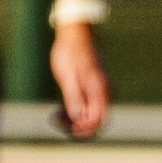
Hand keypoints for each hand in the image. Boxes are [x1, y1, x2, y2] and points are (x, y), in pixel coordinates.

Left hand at [47, 20, 111, 136]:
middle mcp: (103, 89)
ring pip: (92, 110)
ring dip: (77, 117)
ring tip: (58, 115)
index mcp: (99, 89)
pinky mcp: (94, 82)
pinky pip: (89, 101)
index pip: (98, 119)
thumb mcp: (68, 76)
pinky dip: (78, 107)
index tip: (69, 130)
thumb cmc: (70, 52)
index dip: (85, 129)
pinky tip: (63, 106)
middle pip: (96, 117)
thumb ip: (74, 97)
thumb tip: (79, 118)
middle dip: (79, 124)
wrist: (75, 32)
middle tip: (59, 122)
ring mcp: (100, 86)